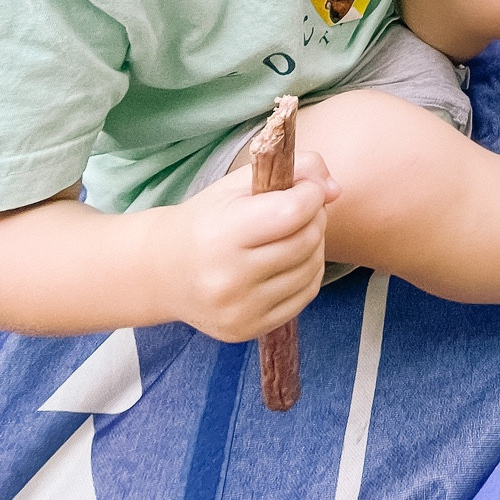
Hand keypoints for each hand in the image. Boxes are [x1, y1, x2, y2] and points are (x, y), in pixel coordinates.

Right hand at [149, 152, 338, 342]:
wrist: (164, 273)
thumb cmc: (207, 221)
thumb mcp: (239, 184)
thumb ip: (294, 170)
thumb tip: (336, 190)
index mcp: (221, 235)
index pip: (293, 211)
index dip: (310, 193)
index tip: (302, 189)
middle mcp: (229, 279)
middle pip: (307, 239)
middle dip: (314, 218)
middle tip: (297, 211)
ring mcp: (239, 309)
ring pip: (312, 267)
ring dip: (313, 246)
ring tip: (290, 235)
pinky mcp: (248, 329)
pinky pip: (306, 294)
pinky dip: (307, 273)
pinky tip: (288, 262)